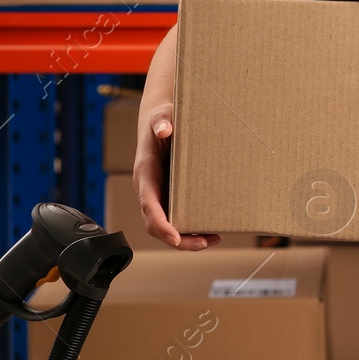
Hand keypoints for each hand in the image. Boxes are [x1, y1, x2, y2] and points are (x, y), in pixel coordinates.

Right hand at [134, 102, 220, 251]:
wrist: (160, 123)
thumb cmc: (160, 121)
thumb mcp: (160, 116)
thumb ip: (161, 121)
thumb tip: (165, 129)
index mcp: (145, 174)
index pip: (149, 206)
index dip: (160, 224)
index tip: (174, 237)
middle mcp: (149, 190)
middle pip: (157, 225)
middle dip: (178, 239)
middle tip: (204, 243)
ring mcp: (159, 196)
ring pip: (167, 227)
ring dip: (187, 239)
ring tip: (213, 240)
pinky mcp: (169, 197)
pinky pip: (176, 219)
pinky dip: (191, 229)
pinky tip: (211, 231)